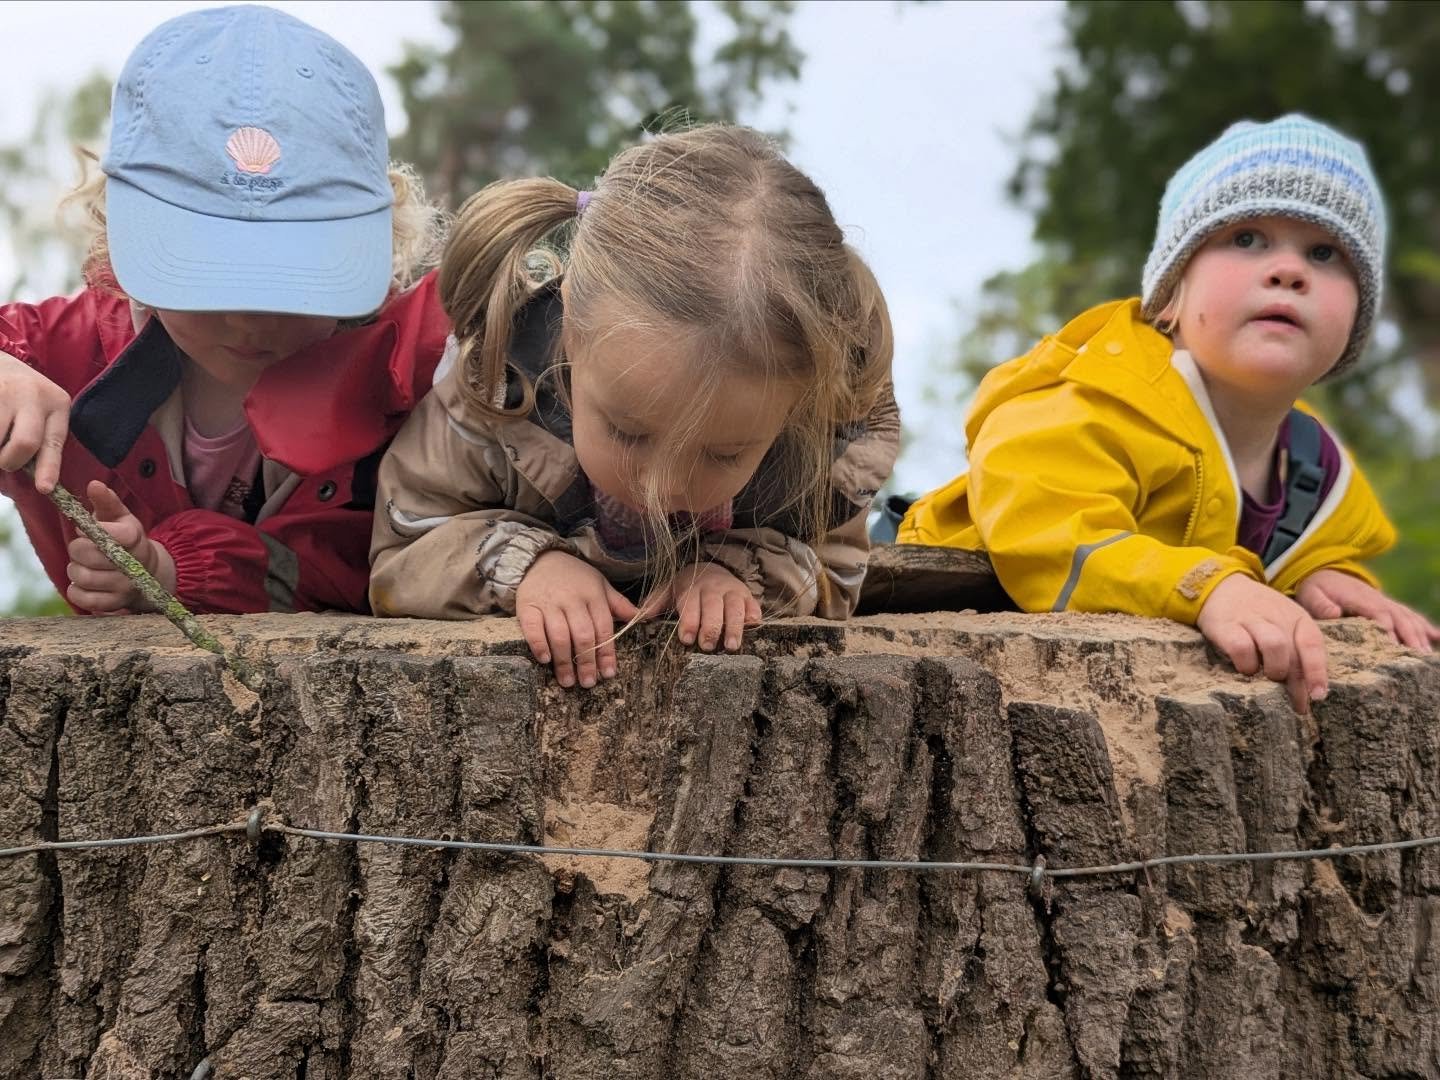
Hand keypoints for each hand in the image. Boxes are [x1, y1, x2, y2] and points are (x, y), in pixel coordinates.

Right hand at [0, 349, 70, 493]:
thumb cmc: (22, 395)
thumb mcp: (42, 409)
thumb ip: (41, 437)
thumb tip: (39, 481)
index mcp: (57, 403)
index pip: (54, 442)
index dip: (49, 468)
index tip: (44, 489)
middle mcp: (34, 395)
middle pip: (25, 443)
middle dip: (11, 461)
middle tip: (5, 460)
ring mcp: (5, 392)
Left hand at [65, 481, 174, 612]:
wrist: (147, 572)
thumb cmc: (126, 540)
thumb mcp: (120, 517)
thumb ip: (106, 501)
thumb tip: (93, 484)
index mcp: (133, 538)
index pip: (109, 534)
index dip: (90, 532)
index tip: (85, 530)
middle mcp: (132, 565)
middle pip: (88, 555)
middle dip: (77, 549)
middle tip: (82, 548)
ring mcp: (124, 586)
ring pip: (83, 577)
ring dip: (75, 570)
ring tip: (82, 565)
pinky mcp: (114, 604)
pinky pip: (83, 599)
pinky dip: (76, 590)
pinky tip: (82, 583)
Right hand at [515, 550, 637, 687]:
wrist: (540, 558)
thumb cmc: (575, 577)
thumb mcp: (600, 584)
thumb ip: (619, 603)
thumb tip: (643, 617)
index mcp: (593, 595)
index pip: (603, 628)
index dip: (607, 653)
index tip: (608, 674)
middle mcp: (572, 599)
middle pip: (582, 635)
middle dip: (587, 661)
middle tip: (588, 683)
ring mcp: (549, 603)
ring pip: (559, 635)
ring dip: (564, 661)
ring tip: (568, 681)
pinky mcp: (527, 605)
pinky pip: (533, 628)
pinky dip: (539, 645)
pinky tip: (545, 660)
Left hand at [644, 562, 760, 652]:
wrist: (712, 568)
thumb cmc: (688, 587)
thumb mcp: (669, 590)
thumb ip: (656, 603)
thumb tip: (639, 618)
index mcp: (691, 587)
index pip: (690, 604)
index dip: (689, 621)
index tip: (687, 639)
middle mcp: (713, 588)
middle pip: (713, 607)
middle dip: (711, 627)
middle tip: (707, 646)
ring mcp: (733, 592)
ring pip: (735, 608)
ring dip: (734, 627)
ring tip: (732, 646)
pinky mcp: (748, 596)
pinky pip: (753, 606)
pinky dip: (753, 616)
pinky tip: (752, 628)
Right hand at [1196, 573, 1327, 714]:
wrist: (1220, 587)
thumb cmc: (1257, 614)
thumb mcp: (1282, 623)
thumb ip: (1296, 650)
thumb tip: (1308, 691)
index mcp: (1296, 617)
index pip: (1313, 644)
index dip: (1317, 671)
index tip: (1318, 695)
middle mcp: (1277, 617)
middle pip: (1294, 653)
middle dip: (1296, 684)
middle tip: (1293, 705)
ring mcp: (1251, 619)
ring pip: (1274, 646)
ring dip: (1274, 669)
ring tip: (1267, 679)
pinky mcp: (1226, 626)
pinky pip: (1241, 647)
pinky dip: (1246, 663)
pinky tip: (1244, 669)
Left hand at [1296, 568, 1438, 652]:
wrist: (1325, 575)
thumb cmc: (1317, 589)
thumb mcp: (1311, 594)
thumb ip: (1320, 605)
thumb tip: (1335, 613)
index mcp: (1359, 598)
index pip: (1377, 613)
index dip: (1387, 628)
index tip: (1393, 646)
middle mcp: (1378, 599)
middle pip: (1399, 618)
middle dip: (1410, 636)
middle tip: (1419, 656)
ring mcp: (1386, 603)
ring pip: (1408, 618)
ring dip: (1420, 635)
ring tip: (1427, 655)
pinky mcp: (1390, 608)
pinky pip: (1411, 616)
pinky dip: (1425, 626)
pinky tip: (1438, 637)